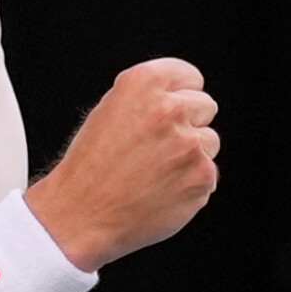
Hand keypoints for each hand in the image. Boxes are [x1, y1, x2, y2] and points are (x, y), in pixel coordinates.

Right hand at [24, 57, 218, 270]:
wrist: (80, 214)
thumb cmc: (90, 166)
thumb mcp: (110, 111)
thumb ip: (149, 98)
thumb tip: (186, 98)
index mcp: (143, 83)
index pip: (190, 77)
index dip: (179, 96)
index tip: (170, 113)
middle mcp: (169, 108)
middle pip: (205, 106)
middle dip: (188, 125)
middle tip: (157, 148)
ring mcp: (189, 143)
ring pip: (210, 142)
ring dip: (191, 156)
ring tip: (155, 173)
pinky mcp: (201, 176)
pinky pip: (208, 175)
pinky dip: (190, 186)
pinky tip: (161, 192)